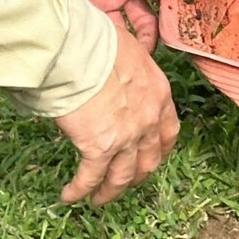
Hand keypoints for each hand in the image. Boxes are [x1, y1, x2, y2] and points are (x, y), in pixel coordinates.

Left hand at [37, 0, 175, 48]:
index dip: (180, 0)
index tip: (189, 21)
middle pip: (158, 6)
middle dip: (165, 26)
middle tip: (170, 45)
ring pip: (139, 22)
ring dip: (144, 38)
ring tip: (146, 54)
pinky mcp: (98, 9)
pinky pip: (115, 29)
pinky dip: (120, 41)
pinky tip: (123, 51)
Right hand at [54, 22, 179, 205]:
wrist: (76, 48)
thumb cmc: (95, 40)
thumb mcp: (126, 50)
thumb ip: (126, 72)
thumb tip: (109, 78)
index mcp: (158, 93)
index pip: (169, 131)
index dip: (160, 150)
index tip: (152, 158)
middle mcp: (148, 119)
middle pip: (149, 159)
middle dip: (138, 175)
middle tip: (125, 182)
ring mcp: (126, 136)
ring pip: (123, 176)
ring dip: (111, 191)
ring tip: (99, 199)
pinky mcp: (99, 147)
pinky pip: (91, 177)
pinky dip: (80, 190)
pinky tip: (69, 196)